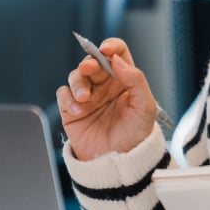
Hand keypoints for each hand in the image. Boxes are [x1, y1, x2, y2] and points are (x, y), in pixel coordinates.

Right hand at [56, 37, 157, 160]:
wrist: (119, 163)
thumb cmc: (136, 136)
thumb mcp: (145, 108)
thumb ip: (136, 80)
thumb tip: (116, 60)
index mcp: (124, 80)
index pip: (117, 53)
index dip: (111, 47)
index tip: (106, 50)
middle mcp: (104, 85)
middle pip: (93, 61)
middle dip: (90, 62)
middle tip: (89, 68)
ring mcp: (88, 97)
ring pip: (76, 75)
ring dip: (78, 82)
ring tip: (85, 98)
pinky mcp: (72, 109)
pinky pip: (63, 94)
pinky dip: (68, 99)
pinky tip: (79, 110)